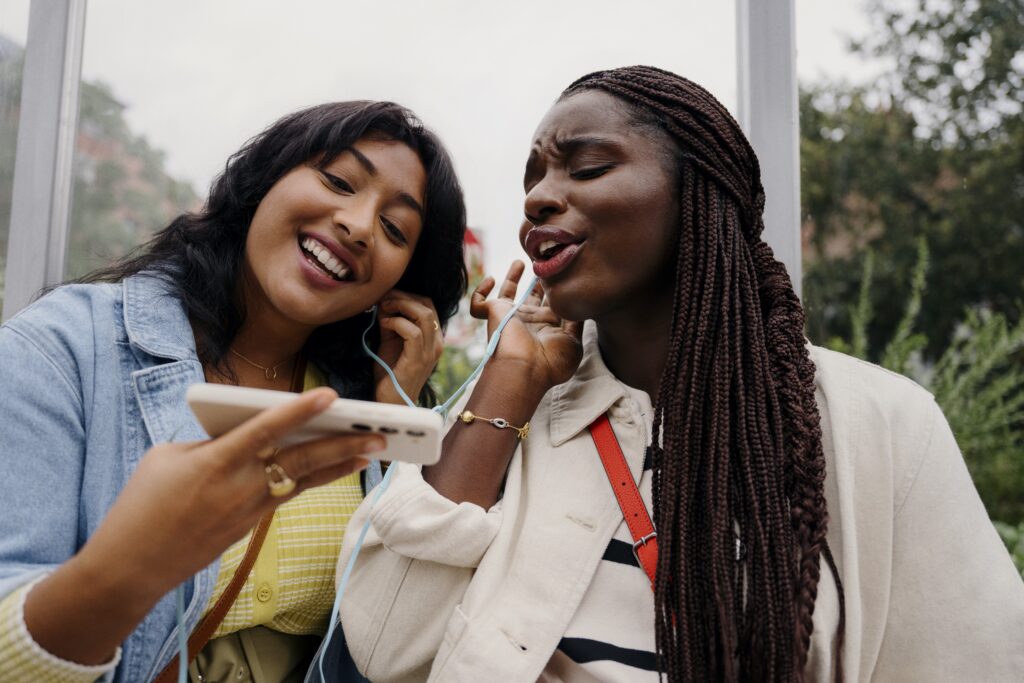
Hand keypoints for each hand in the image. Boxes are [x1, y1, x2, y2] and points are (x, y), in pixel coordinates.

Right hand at [75, 387, 381, 598]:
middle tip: (379, 433)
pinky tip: (336, 468)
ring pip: (303, 480)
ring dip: (339, 464)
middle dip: (342, 444)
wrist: (130, 566)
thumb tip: (245, 436)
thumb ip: (210, 441)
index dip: (299, 410)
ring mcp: (248, 510)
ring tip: (372, 450)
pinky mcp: (249, 526)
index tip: (331, 395)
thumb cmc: (141, 505)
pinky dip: (314, 479)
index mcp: (215, 462)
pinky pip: (288, 494)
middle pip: (300, 460)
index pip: (266, 430)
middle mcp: (240, 486)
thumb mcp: (167, 457)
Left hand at [373, 290, 443, 404]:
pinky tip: (383, 324)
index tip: (387, 296)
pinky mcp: (418, 360)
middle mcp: (436, 343)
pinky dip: (396, 322)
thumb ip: (391, 322)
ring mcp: (429, 352)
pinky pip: (412, 332)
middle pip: (427, 304)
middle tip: (383, 299)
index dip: (407, 295)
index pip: (427, 304)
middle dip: (403, 296)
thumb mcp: (391, 341)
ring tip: (383, 308)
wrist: (391, 402)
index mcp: (433, 337)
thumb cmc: (390, 373)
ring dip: (400, 305)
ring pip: (423, 314)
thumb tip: (384, 301)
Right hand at [470, 260, 583, 391]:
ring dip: (513, 276)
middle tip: (546, 264)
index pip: (552, 304)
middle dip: (539, 282)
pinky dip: (480, 291)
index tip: (564, 273)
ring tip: (520, 261)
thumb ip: (576, 321)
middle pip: (532, 297)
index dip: (557, 290)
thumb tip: (579, 304)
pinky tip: (491, 280)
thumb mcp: (573, 341)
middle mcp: (529, 320)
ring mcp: (511, 316)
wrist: (525, 370)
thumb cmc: (551, 362)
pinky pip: (478, 303)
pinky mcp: (494, 313)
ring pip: (507, 294)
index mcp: (547, 326)